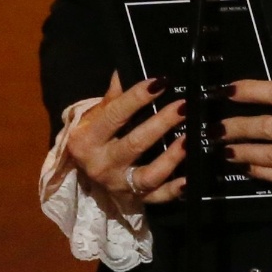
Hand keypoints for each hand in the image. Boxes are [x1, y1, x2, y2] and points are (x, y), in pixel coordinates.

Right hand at [67, 73, 187, 204]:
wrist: (82, 176)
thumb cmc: (93, 139)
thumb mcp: (94, 118)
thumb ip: (111, 98)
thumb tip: (122, 71)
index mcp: (87, 140)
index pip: (115, 115)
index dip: (137, 98)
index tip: (161, 82)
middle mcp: (101, 164)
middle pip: (134, 144)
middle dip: (161, 124)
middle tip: (184, 107)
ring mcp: (119, 185)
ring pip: (148, 174)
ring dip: (171, 158)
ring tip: (189, 139)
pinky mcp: (135, 200)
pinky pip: (157, 198)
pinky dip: (174, 191)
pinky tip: (189, 180)